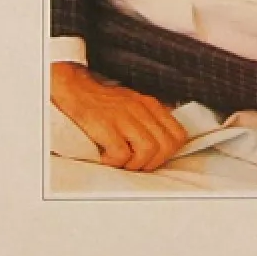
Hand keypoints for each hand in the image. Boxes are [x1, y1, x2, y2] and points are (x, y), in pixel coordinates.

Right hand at [50, 62, 186, 171]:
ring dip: (135, 164)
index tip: (154, 158)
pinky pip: (122, 154)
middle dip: (153, 162)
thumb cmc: (106, 103)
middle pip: (166, 146)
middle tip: (137, 163)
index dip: (169, 153)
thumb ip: (152, 120)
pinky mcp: (106, 127)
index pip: (178, 135)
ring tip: (122, 161)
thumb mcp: (136, 104)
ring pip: (148, 150)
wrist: (77, 91)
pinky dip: (115, 162)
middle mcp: (141, 110)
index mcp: (151, 106)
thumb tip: (166, 142)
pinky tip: (107, 157)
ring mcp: (125, 117)